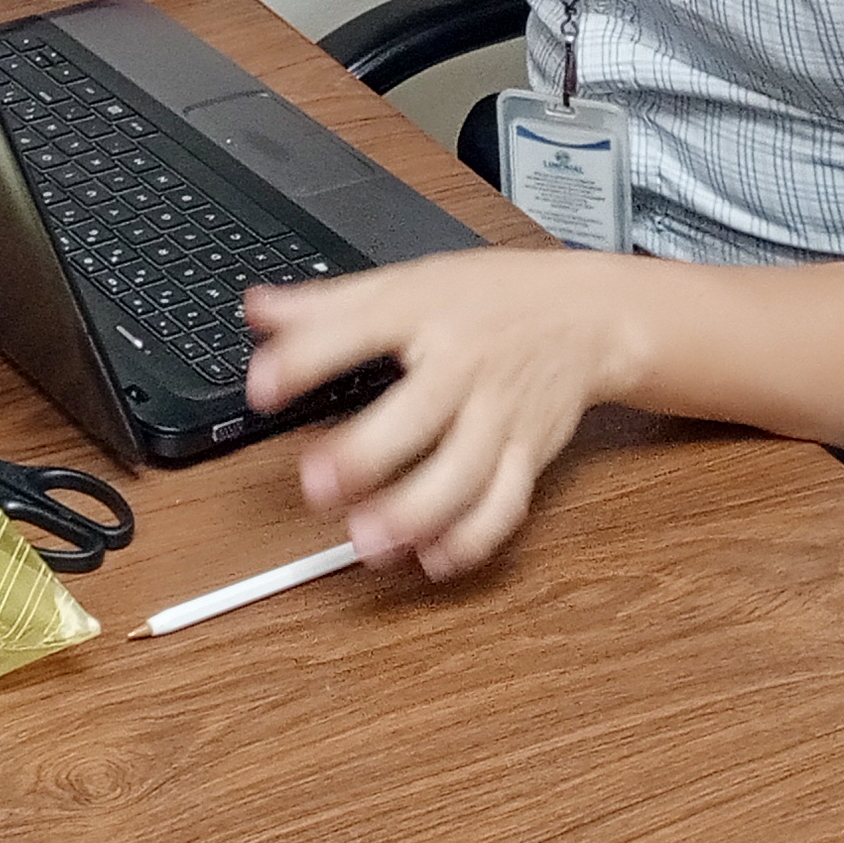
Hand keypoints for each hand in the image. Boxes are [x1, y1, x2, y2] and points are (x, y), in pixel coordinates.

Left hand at [243, 249, 641, 579]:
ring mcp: (501, 415)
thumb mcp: (408, 283)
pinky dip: (472, 540)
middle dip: (367, 457)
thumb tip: (258, 311)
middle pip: (420, 415)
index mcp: (426, 314)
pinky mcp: (529, 455)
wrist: (585, 315)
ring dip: (417, 515)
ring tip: (366, 542)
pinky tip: (432, 559)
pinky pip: (507, 506)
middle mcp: (466, 368)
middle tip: (316, 485)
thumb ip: (329, 305)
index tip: (262, 387)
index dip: (305, 359)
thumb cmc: (489, 299)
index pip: (360, 330)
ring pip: (466, 475)